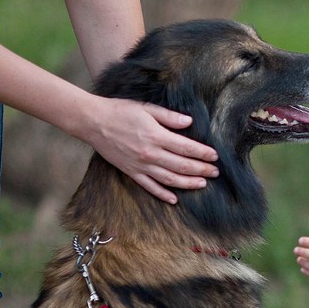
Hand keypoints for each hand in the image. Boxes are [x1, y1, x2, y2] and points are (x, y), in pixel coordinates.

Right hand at [84, 96, 219, 203]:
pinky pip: (149, 187)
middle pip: (182, 165)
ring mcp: (140, 166)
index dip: (203, 153)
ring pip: (169, 179)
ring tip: (203, 183)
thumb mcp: (147, 108)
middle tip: (215, 171)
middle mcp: (150, 154)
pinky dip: (163, 194)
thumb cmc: (120, 111)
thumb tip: (189, 122)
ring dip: (188, 183)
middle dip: (201, 169)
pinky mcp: (131, 172)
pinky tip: (174, 199)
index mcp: (156, 136)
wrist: (93, 122)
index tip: (215, 156)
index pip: (186, 148)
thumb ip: (169, 117)